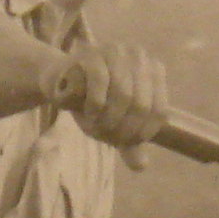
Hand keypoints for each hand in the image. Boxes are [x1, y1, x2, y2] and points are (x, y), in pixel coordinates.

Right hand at [53, 42, 168, 167]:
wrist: (60, 82)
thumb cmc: (93, 102)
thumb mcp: (115, 124)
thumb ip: (130, 143)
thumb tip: (140, 166)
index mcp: (154, 71)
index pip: (158, 112)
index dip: (141, 133)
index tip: (123, 142)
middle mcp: (139, 57)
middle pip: (141, 105)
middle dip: (122, 129)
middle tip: (105, 136)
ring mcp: (116, 51)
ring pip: (123, 95)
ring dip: (107, 119)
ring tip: (95, 126)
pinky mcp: (92, 53)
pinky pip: (100, 83)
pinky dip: (93, 105)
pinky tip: (88, 112)